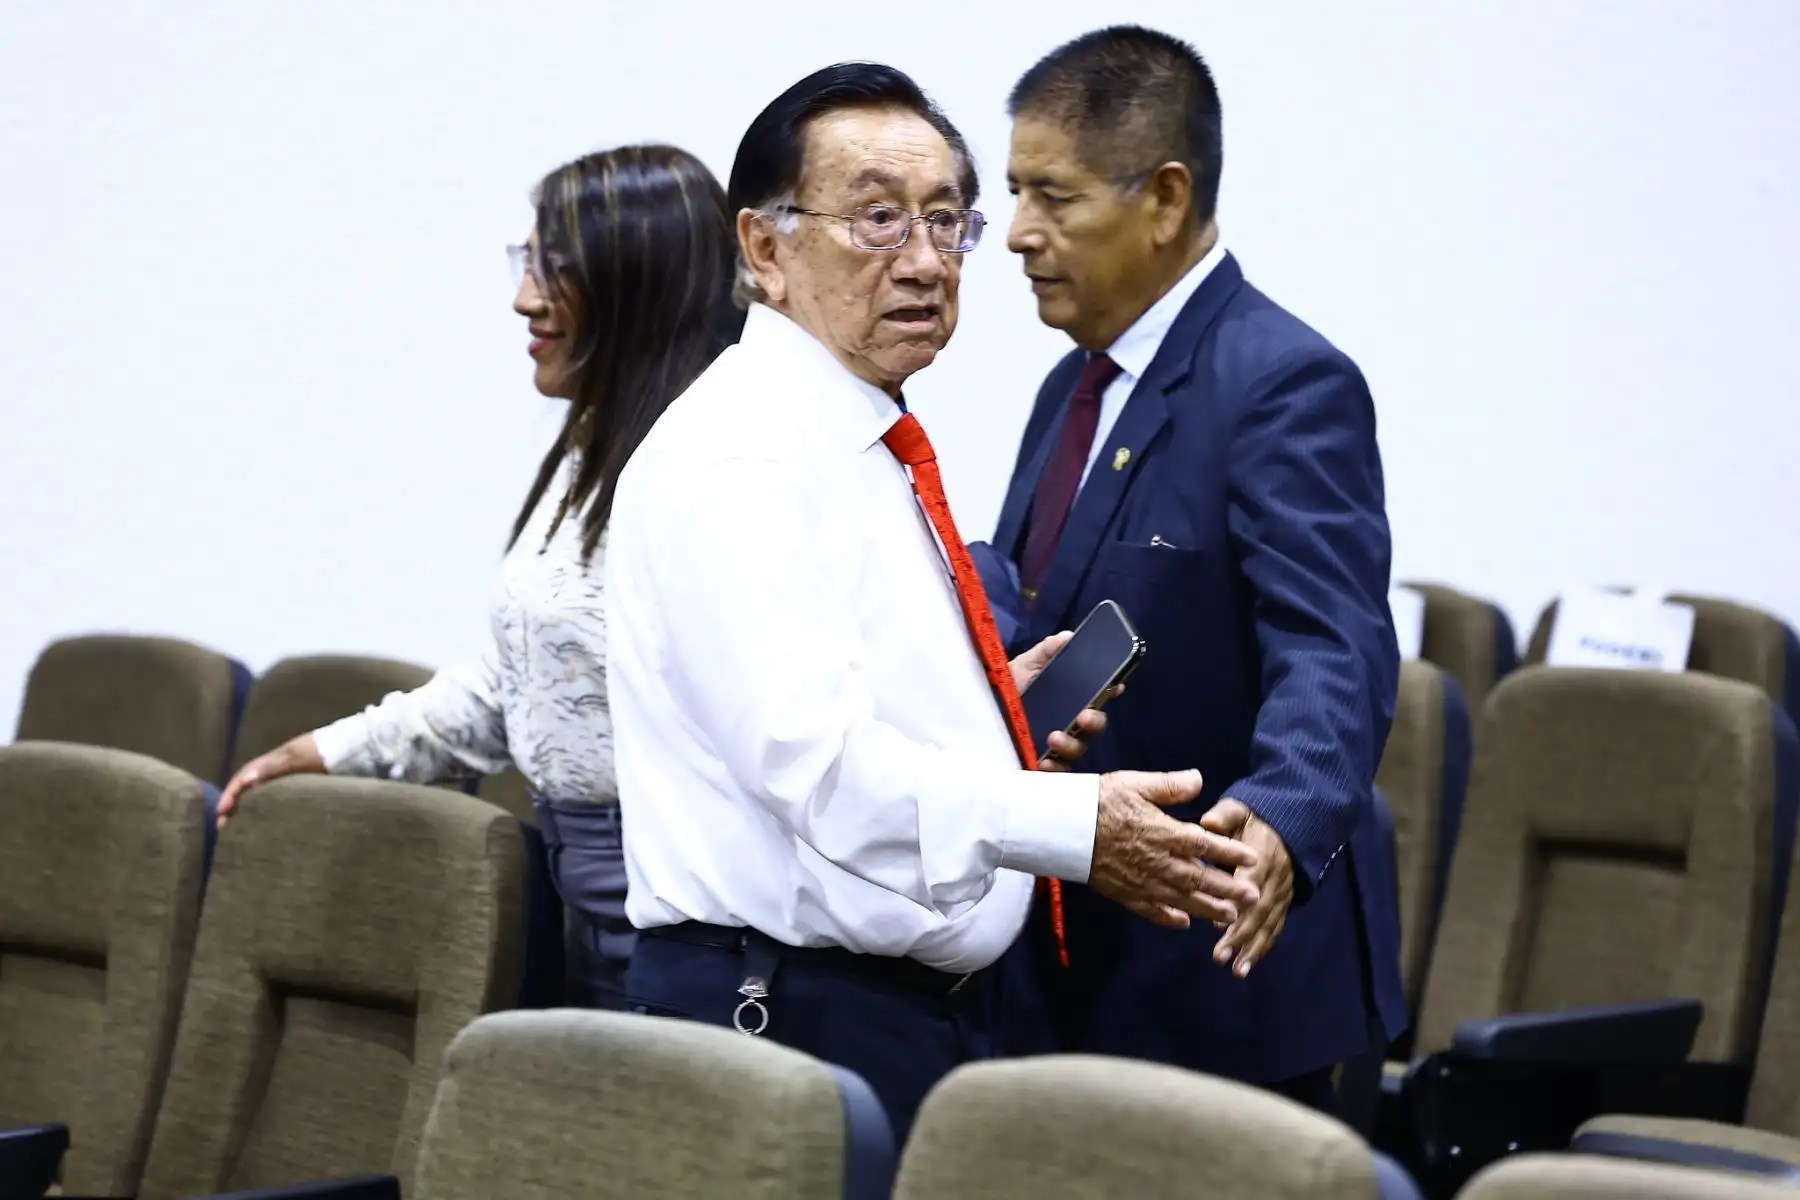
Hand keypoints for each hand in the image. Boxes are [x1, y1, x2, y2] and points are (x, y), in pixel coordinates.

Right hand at [216, 733, 325, 830]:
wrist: (350, 749)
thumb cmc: (322, 752)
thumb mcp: (295, 758)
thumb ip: (272, 768)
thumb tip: (245, 780)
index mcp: (271, 762)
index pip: (242, 778)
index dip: (230, 794)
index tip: (221, 813)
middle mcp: (276, 770)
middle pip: (247, 787)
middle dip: (233, 805)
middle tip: (223, 826)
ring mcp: (288, 778)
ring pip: (260, 794)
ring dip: (247, 809)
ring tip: (239, 829)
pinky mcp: (301, 787)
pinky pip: (276, 798)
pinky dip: (266, 809)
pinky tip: (267, 822)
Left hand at [1009, 631, 1122, 772]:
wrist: (977, 711)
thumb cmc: (1005, 687)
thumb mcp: (1023, 666)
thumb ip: (1045, 652)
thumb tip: (1066, 637)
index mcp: (1070, 698)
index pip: (1097, 696)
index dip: (1110, 691)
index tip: (1115, 686)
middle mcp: (1068, 723)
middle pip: (1093, 726)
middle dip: (1094, 721)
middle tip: (1083, 716)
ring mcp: (1056, 745)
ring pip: (1077, 750)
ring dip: (1071, 745)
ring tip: (1054, 738)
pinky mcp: (1040, 762)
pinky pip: (1056, 770)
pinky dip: (1053, 768)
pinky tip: (1043, 761)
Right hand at [1087, 770, 1260, 928]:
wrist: (1061, 827)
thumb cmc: (1098, 800)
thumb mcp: (1134, 783)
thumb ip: (1169, 785)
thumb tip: (1199, 779)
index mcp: (1162, 832)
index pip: (1205, 844)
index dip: (1230, 852)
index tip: (1253, 859)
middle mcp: (1156, 861)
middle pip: (1198, 878)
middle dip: (1228, 889)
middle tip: (1253, 897)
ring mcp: (1140, 880)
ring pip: (1180, 899)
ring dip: (1207, 908)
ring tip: (1229, 917)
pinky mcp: (1122, 892)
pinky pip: (1149, 909)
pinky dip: (1168, 918)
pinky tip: (1184, 923)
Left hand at [1200, 798, 1294, 977]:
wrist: (1293, 822)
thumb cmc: (1257, 816)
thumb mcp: (1240, 809)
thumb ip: (1224, 815)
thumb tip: (1207, 822)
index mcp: (1261, 856)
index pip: (1250, 884)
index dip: (1238, 904)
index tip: (1219, 924)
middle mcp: (1275, 879)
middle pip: (1258, 912)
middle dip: (1240, 936)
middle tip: (1220, 957)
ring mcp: (1281, 893)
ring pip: (1268, 924)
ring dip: (1253, 949)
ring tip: (1237, 970)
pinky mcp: (1284, 902)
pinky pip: (1275, 927)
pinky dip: (1262, 947)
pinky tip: (1247, 964)